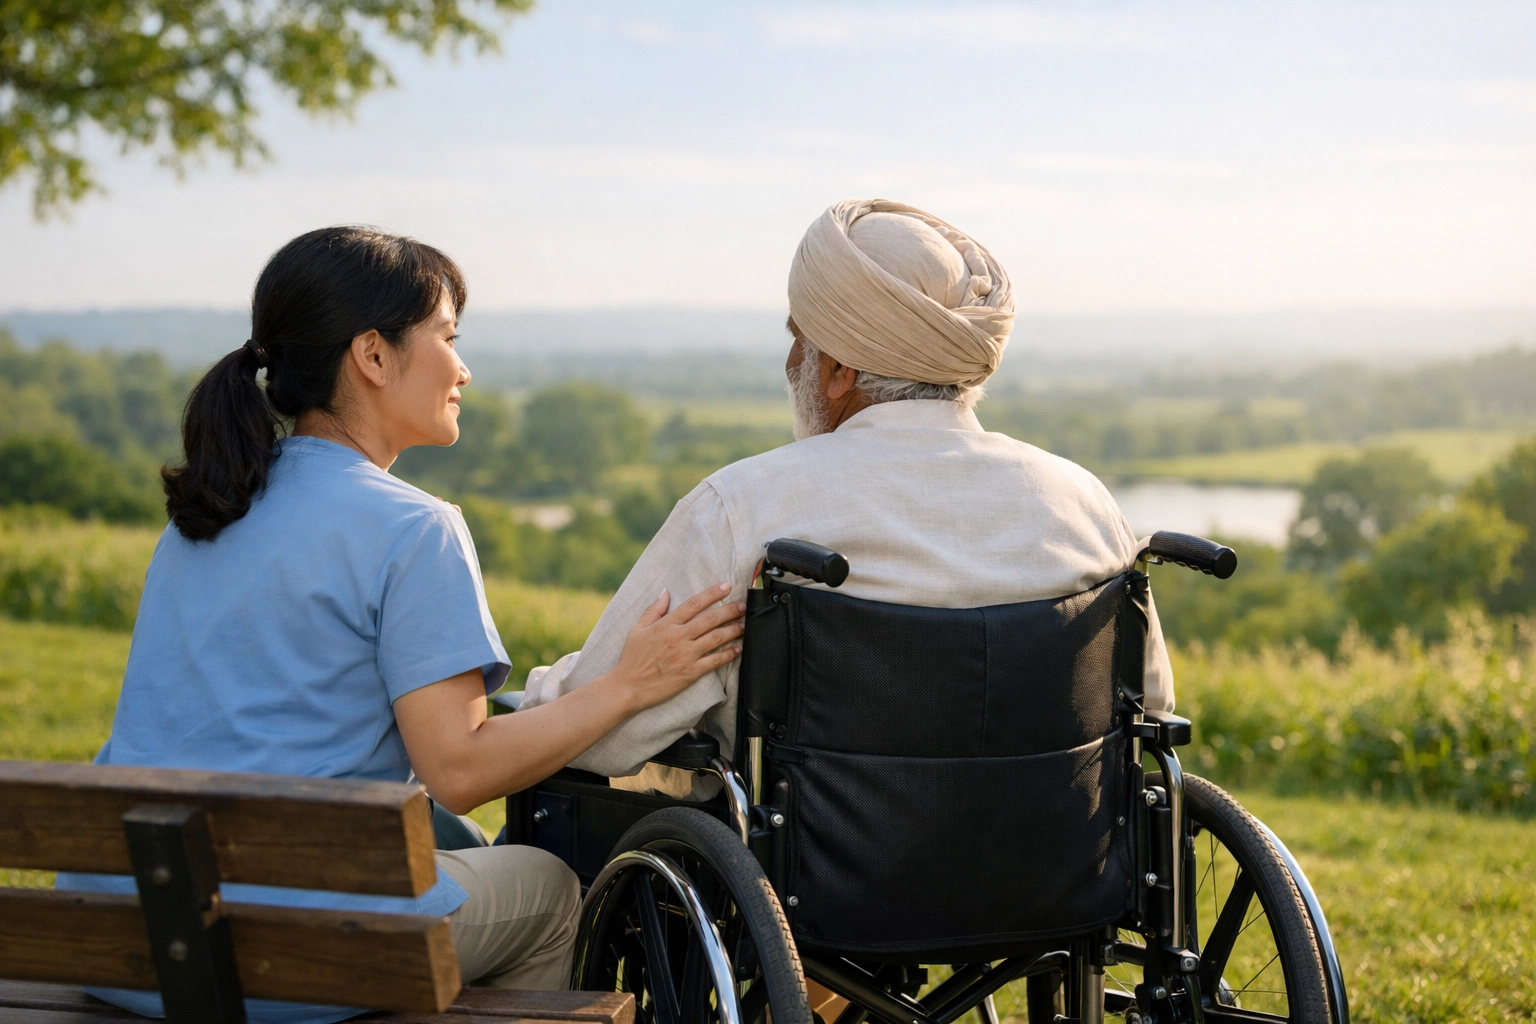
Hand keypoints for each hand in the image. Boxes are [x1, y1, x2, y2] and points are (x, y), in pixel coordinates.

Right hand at [609, 583, 745, 713]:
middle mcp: (678, 637)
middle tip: (743, 605)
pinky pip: (714, 661)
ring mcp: (686, 655)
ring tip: (744, 624)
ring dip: (733, 630)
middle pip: (710, 619)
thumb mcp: (637, 630)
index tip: (726, 586)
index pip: (694, 604)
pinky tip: (738, 649)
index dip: (712, 593)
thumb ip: (653, 610)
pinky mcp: (690, 672)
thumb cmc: (631, 659)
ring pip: (716, 638)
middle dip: (730, 610)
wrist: (628, 687)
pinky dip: (728, 654)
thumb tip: (665, 592)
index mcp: (666, 625)